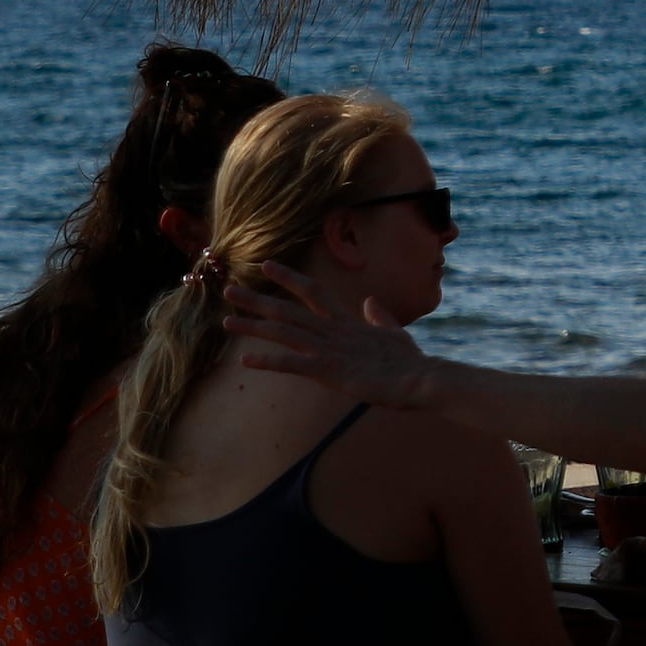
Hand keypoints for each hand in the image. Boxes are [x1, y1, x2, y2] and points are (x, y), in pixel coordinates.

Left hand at [221, 260, 441, 409]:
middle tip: (229, 289)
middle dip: (258, 299)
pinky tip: (246, 361)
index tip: (267, 266)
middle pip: (288, 309)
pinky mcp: (330, 371)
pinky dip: (268, 361)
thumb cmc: (410, 361)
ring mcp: (330, 349)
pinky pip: (292, 364)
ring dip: (253, 326)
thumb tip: (372, 301)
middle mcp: (333, 330)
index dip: (288, 278)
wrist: (420, 379)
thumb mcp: (395, 333)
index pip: (313, 291)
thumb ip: (380, 317)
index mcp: (348, 321)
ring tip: (226, 322)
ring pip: (284, 333)